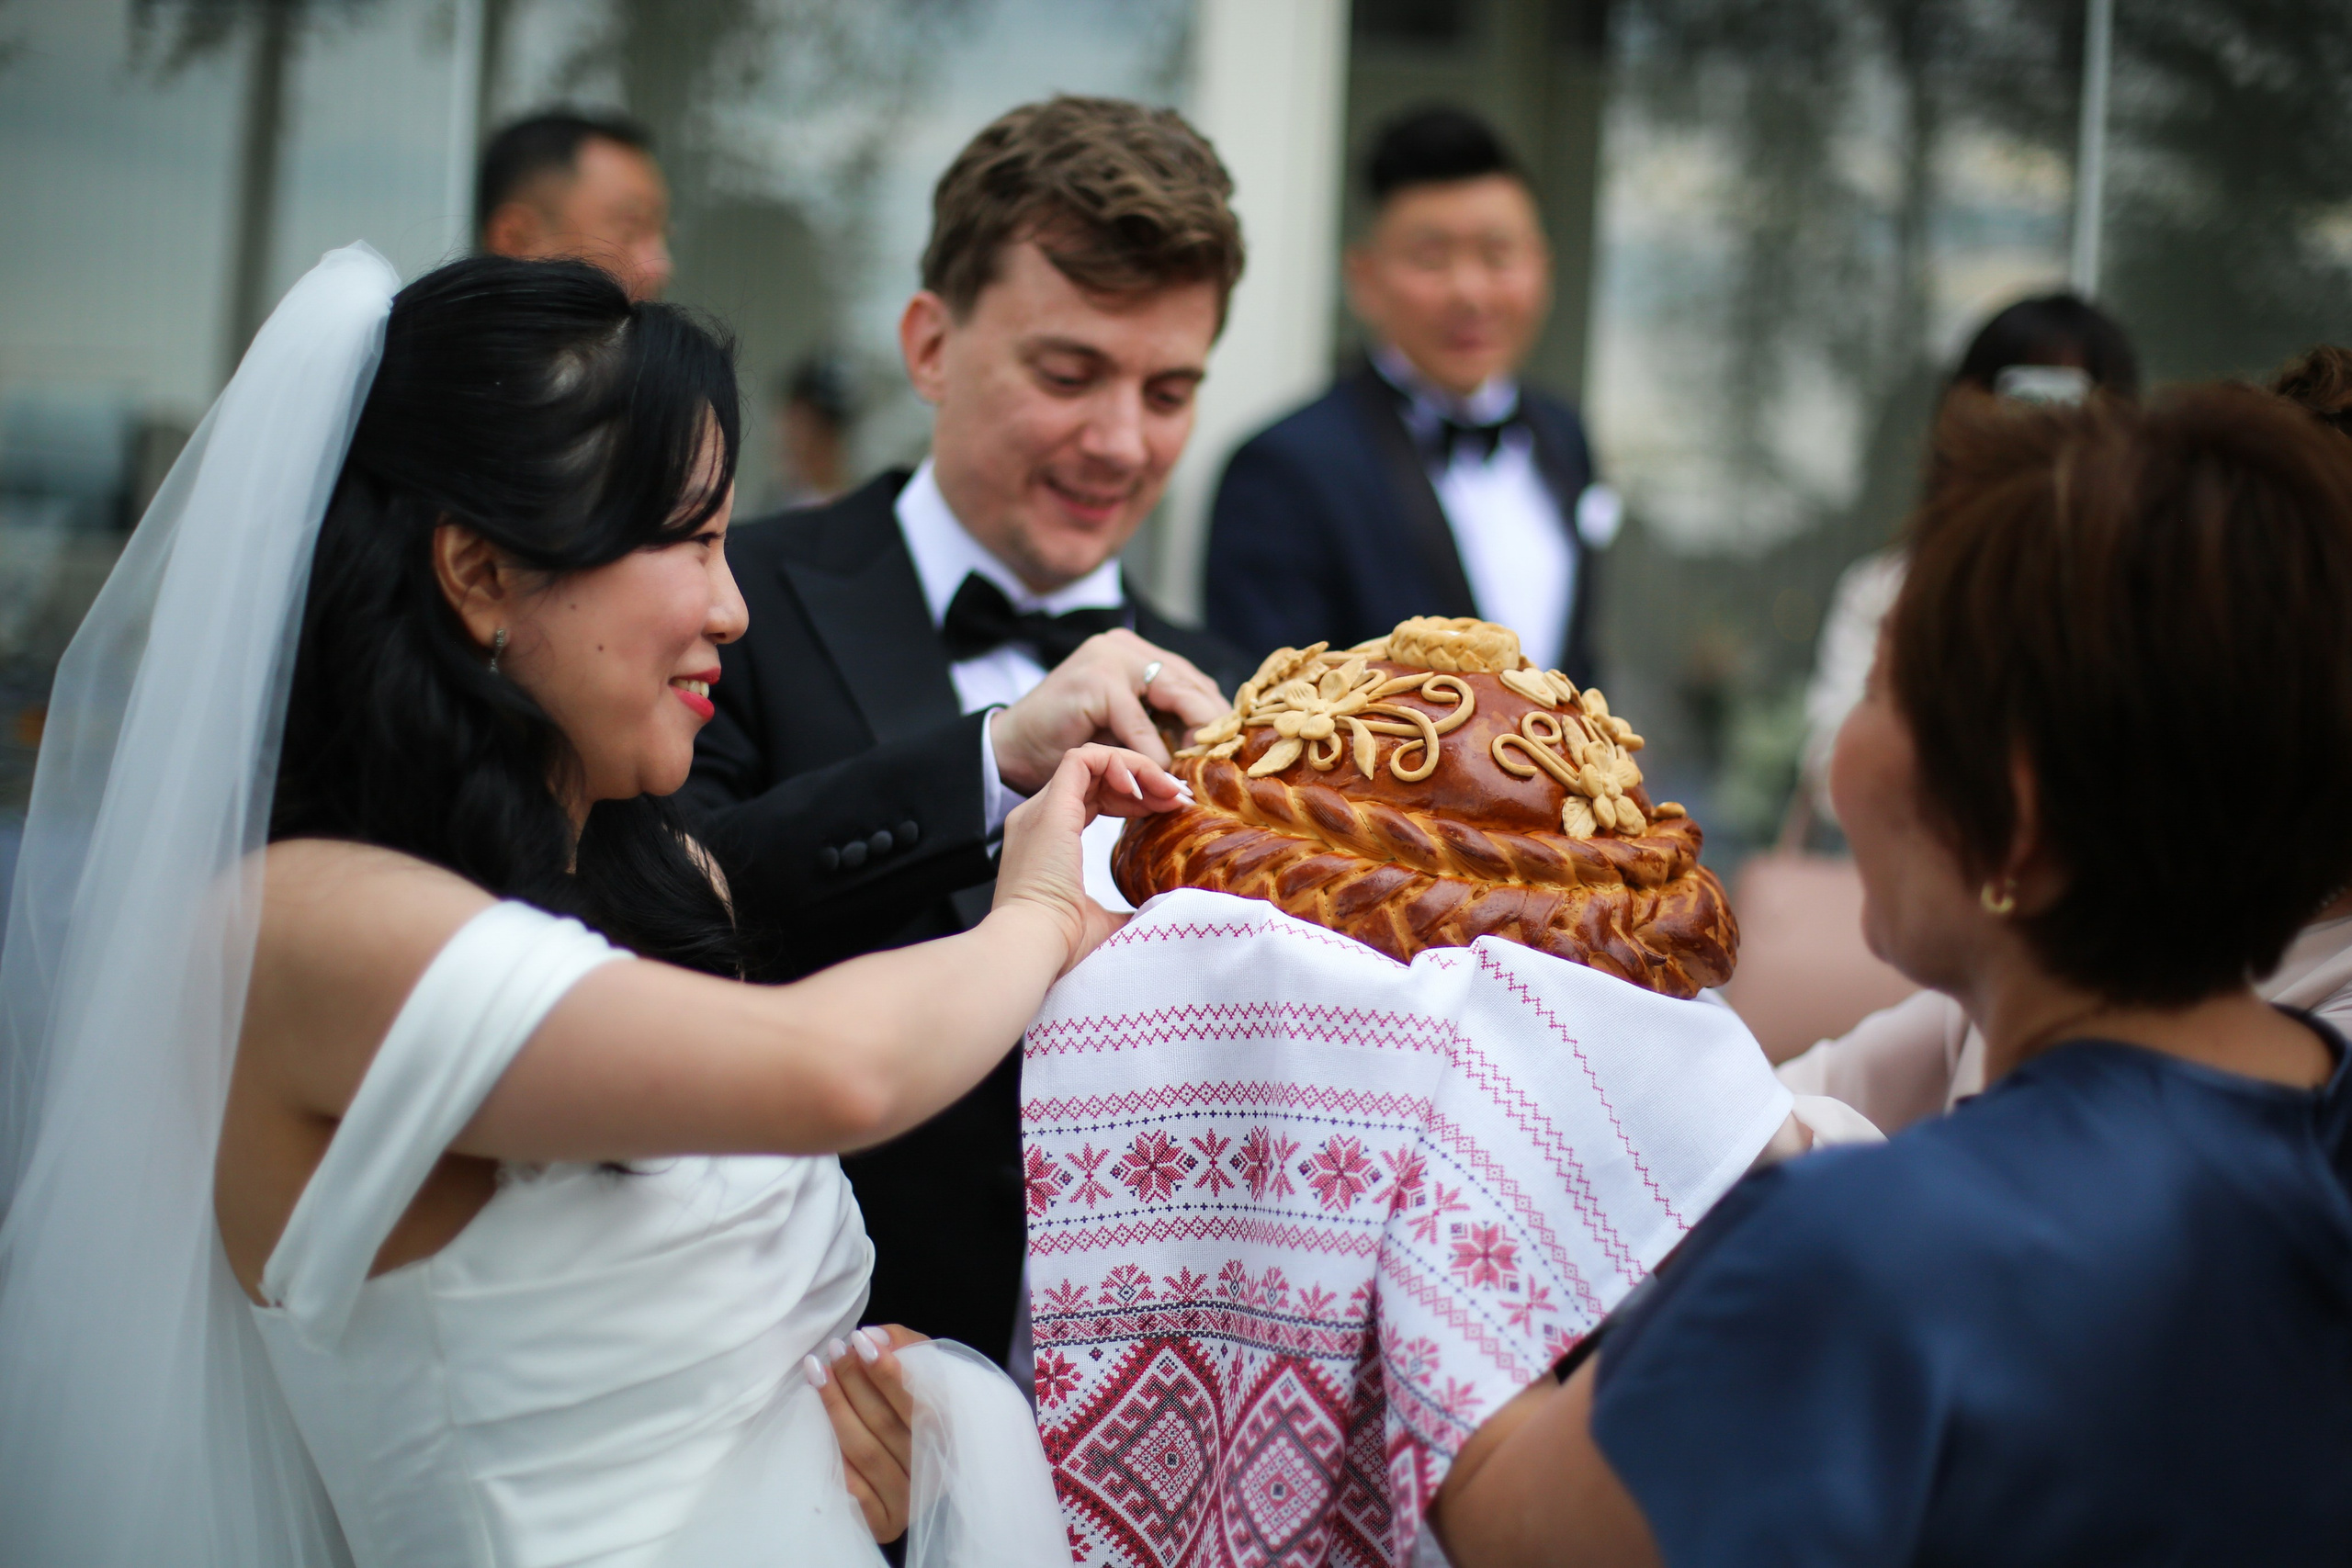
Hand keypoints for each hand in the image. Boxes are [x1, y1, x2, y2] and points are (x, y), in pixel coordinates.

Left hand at [809, 1324, 927, 1541]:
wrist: (921, 1466)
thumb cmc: (917, 1404)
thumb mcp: (925, 1368)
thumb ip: (905, 1344)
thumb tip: (873, 1336)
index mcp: (955, 1431)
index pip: (920, 1401)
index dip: (888, 1372)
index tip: (859, 1341)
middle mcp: (938, 1467)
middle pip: (887, 1423)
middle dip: (854, 1382)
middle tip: (833, 1350)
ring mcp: (914, 1498)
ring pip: (866, 1452)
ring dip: (836, 1410)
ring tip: (817, 1373)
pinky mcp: (889, 1521)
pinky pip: (855, 1492)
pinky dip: (835, 1460)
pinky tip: (815, 1428)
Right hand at [990, 630, 1226, 793]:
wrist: (1011, 748)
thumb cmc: (1069, 743)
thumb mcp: (1126, 729)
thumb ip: (1162, 727)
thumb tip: (1213, 751)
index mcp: (1137, 654)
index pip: (1192, 681)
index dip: (1215, 717)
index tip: (1231, 752)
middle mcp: (1126, 647)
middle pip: (1191, 684)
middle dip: (1211, 727)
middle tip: (1224, 765)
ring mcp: (1110, 658)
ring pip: (1174, 697)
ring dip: (1191, 740)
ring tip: (1200, 774)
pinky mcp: (1096, 680)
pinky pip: (1140, 723)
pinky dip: (1153, 753)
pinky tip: (1162, 777)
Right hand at [993, 742, 1189, 973]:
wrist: (1033, 945)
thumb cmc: (1062, 943)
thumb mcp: (1104, 922)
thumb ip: (1126, 909)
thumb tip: (1158, 914)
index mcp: (1049, 842)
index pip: (1092, 799)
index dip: (1134, 800)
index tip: (1170, 811)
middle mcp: (1040, 819)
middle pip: (1095, 778)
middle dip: (1143, 781)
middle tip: (1179, 799)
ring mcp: (1041, 810)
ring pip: (1091, 761)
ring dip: (1136, 769)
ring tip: (1168, 792)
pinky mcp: (1051, 808)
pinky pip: (1082, 760)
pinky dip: (1116, 762)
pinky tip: (1142, 788)